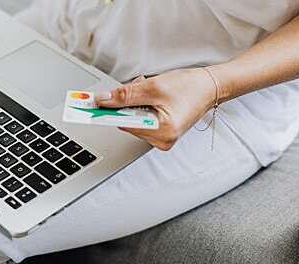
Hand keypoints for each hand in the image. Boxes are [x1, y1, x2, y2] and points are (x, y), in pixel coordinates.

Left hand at [96, 68, 216, 149]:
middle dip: (127, 103)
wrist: (210, 87)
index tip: (88, 108)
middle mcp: (161, 140)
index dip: (106, 112)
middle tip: (140, 87)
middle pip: (126, 122)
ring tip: (152, 91)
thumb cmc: (189, 86)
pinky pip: (140, 120)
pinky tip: (153, 97)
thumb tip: (102, 100)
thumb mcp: (154, 86)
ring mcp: (161, 139)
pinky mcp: (160, 134)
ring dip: (134, 103)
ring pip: (131, 120)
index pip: (124, 123)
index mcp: (162, 131)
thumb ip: (125, 95)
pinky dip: (141, 106)